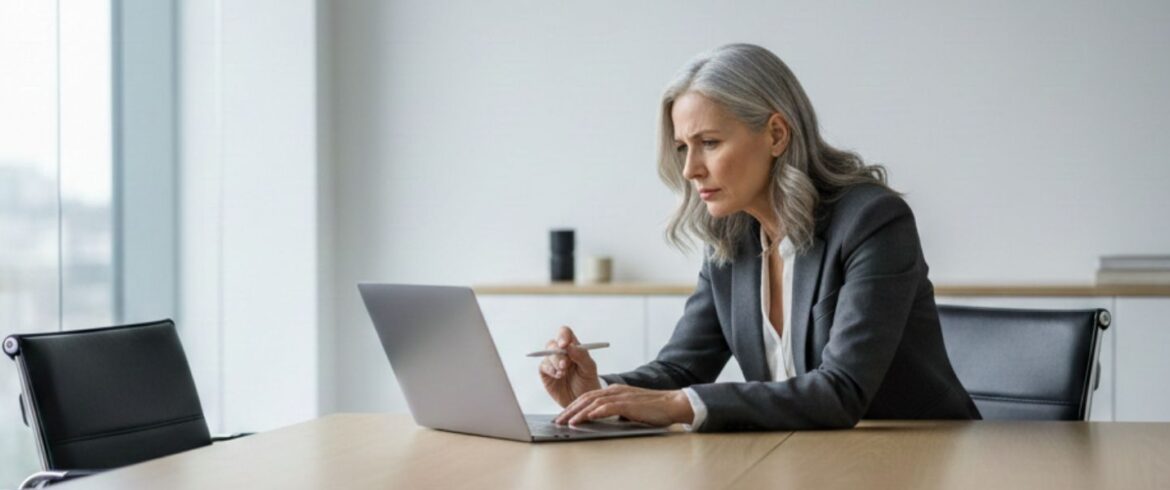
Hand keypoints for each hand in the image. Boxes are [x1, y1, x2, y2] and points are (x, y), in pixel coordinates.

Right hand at [539, 326, 601, 407]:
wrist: (582, 401)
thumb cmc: (587, 383)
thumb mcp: (589, 369)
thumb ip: (582, 356)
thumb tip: (570, 346)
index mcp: (573, 347)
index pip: (565, 333)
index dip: (563, 336)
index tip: (564, 345)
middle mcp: (562, 353)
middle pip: (553, 344)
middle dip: (558, 354)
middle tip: (564, 365)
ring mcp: (553, 363)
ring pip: (547, 354)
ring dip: (555, 363)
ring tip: (563, 373)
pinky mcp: (546, 373)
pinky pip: (543, 366)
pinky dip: (550, 370)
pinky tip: (558, 376)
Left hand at [554, 384, 694, 426]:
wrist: (672, 403)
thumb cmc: (653, 409)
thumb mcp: (630, 409)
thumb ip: (616, 411)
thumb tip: (602, 420)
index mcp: (614, 391)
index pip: (588, 397)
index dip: (573, 406)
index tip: (563, 416)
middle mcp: (615, 390)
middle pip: (586, 398)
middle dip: (570, 410)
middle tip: (558, 421)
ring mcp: (621, 396)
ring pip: (593, 402)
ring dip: (578, 413)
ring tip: (567, 422)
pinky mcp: (628, 404)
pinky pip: (607, 407)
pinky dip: (594, 413)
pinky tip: (585, 418)